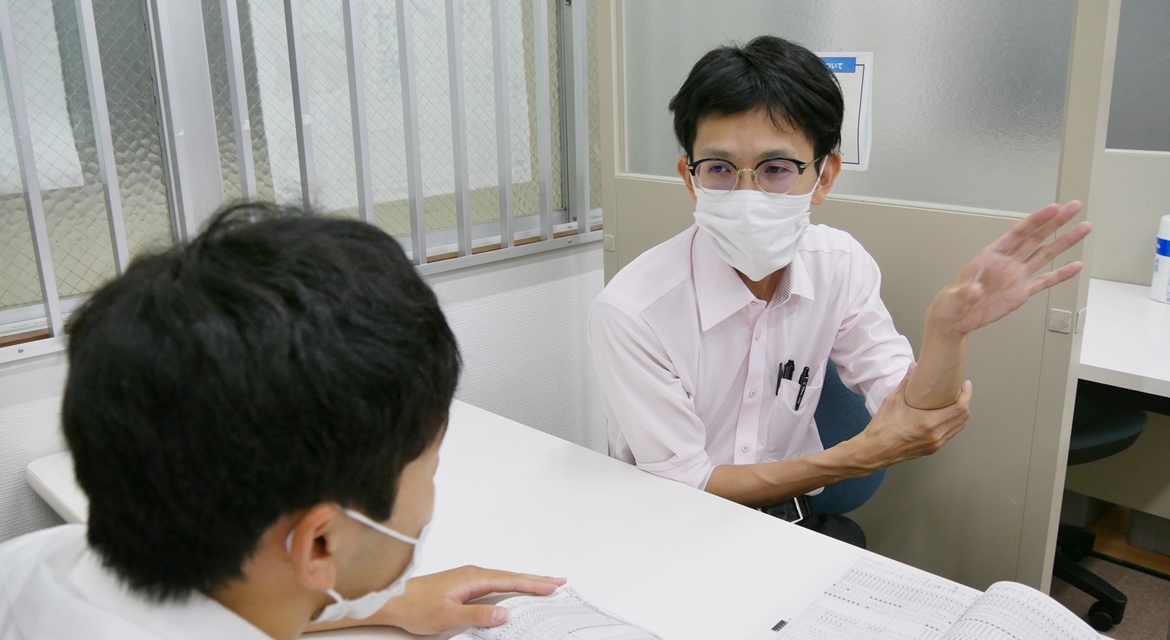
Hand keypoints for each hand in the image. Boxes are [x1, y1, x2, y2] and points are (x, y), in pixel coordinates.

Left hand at [368, 566, 564, 634]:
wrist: (392, 599)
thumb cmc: (414, 606)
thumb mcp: (447, 616)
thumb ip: (477, 615)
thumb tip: (504, 614)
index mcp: (473, 577)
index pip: (511, 581)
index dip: (533, 584)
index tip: (553, 586)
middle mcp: (472, 574)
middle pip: (511, 577)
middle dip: (536, 579)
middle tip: (558, 582)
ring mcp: (468, 579)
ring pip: (504, 580)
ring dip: (524, 582)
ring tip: (543, 585)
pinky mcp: (463, 585)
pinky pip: (494, 584)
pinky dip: (510, 586)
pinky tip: (513, 591)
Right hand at [854, 368, 972, 469]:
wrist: (875, 451)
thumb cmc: (882, 428)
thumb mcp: (892, 401)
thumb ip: (906, 383)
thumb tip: (913, 367)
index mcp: (928, 422)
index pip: (960, 408)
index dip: (967, 395)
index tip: (966, 385)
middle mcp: (936, 435)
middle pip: (963, 418)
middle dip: (965, 403)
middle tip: (959, 392)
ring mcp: (935, 444)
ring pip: (958, 427)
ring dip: (960, 414)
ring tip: (953, 403)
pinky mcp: (932, 449)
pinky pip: (949, 435)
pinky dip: (952, 424)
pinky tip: (944, 417)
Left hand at [928, 201, 1091, 334]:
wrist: (955, 319)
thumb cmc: (950, 303)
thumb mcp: (954, 298)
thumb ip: (966, 293)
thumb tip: (975, 291)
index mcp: (990, 257)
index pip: (1017, 233)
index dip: (1035, 220)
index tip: (1054, 208)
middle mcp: (1007, 263)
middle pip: (1035, 237)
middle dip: (1055, 222)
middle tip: (1074, 207)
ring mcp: (1016, 276)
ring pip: (1044, 255)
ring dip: (1064, 242)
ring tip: (1083, 228)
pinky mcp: (1021, 292)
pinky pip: (1044, 281)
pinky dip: (1061, 274)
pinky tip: (1076, 266)